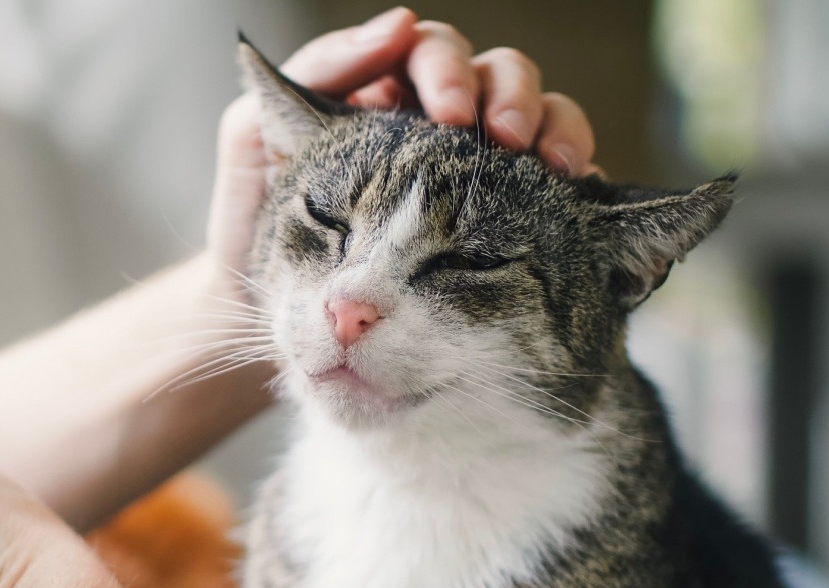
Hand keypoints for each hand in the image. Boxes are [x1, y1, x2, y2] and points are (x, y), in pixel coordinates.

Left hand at [207, 6, 597, 281]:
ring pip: (541, 118)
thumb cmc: (252, 227)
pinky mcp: (506, 222)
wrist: (256, 319)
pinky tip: (573, 194)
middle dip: (509, 96)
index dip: (446, 68)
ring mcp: (476, 173)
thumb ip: (313, 74)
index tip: (448, 109)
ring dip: (554, 127)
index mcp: (383, 98)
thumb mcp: (254, 142)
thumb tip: (397, 25)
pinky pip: (558, 186)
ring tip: (552, 164)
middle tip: (505, 139)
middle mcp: (436, 127)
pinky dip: (576, 179)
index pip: (430, 53)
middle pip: (498, 76)